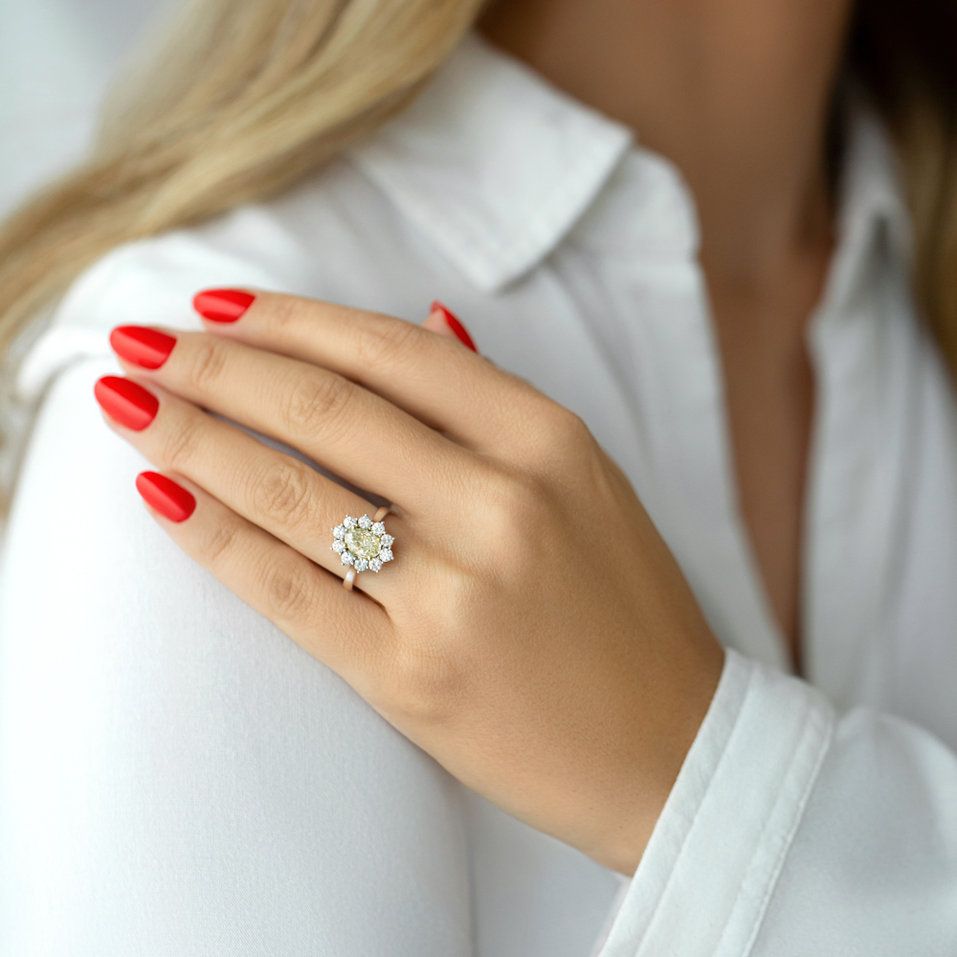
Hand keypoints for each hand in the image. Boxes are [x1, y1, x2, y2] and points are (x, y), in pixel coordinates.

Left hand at [95, 288, 724, 875]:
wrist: (669, 746)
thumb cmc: (628, 611)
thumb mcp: (589, 482)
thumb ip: (500, 402)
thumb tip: (425, 320)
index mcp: (548, 442)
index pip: (392, 352)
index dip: (291, 319)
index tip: (217, 307)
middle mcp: (500, 504)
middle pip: (326, 409)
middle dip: (216, 366)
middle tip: (142, 343)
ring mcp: (453, 593)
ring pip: (291, 493)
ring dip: (192, 438)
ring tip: (129, 404)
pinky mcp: (409, 676)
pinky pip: (288, 591)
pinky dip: (214, 537)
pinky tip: (163, 495)